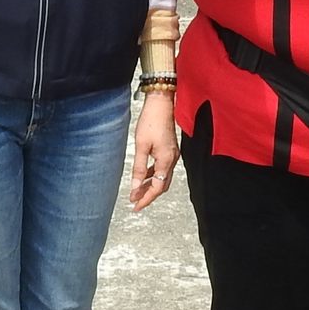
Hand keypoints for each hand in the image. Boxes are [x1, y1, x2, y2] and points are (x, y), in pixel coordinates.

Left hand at [127, 92, 179, 211]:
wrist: (161, 103)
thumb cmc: (151, 121)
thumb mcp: (141, 146)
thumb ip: (139, 168)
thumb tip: (135, 187)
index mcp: (166, 160)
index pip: (157, 188)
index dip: (146, 199)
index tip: (135, 206)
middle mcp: (172, 159)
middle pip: (162, 185)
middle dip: (149, 195)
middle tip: (135, 203)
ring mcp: (172, 155)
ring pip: (163, 178)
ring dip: (151, 186)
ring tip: (137, 192)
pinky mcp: (170, 150)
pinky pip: (162, 168)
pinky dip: (153, 175)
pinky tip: (144, 176)